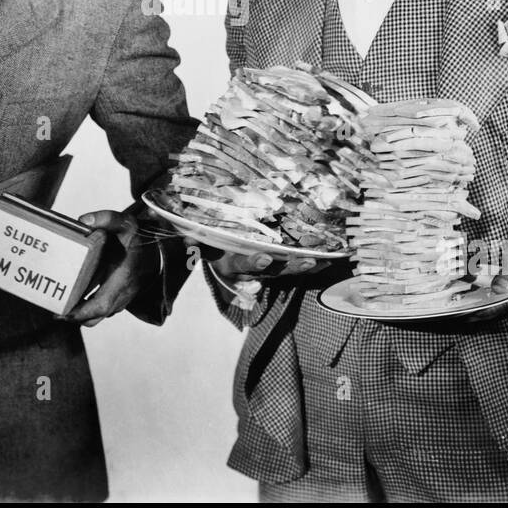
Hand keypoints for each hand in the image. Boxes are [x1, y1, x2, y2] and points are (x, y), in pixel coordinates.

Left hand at [65, 210, 159, 327]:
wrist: (159, 249)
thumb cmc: (140, 238)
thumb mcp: (125, 223)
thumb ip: (105, 218)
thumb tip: (83, 220)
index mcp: (122, 276)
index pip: (100, 305)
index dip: (80, 313)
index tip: (62, 313)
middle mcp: (124, 292)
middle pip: (96, 316)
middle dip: (74, 317)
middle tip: (54, 311)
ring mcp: (124, 298)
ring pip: (99, 315)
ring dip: (80, 315)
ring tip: (60, 306)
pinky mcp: (122, 298)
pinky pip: (103, 310)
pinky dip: (89, 310)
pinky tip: (75, 300)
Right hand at [204, 246, 333, 282]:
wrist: (215, 255)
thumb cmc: (208, 242)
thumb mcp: (198, 241)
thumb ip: (191, 239)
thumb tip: (180, 237)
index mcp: (229, 261)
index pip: (241, 262)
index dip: (253, 261)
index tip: (265, 257)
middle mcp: (249, 268)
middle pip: (271, 271)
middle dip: (288, 267)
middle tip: (305, 261)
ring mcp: (263, 270)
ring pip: (284, 270)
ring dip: (302, 266)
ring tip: (320, 261)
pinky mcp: (274, 266)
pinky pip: (292, 267)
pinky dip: (309, 264)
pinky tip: (326, 260)